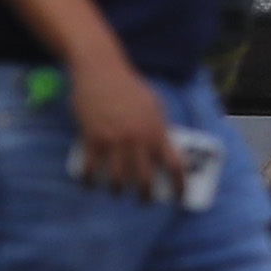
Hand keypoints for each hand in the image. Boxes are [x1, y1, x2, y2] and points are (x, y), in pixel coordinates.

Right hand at [68, 48, 184, 197]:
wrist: (101, 70)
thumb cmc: (129, 86)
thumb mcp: (154, 104)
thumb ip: (159, 127)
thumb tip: (164, 149)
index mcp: (156, 130)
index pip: (173, 164)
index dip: (179, 185)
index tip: (180, 197)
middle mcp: (137, 139)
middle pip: (144, 179)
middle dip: (144, 196)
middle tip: (143, 200)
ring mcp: (114, 141)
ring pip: (117, 179)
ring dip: (117, 190)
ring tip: (116, 191)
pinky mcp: (92, 139)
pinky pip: (91, 169)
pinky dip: (89, 181)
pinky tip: (89, 184)